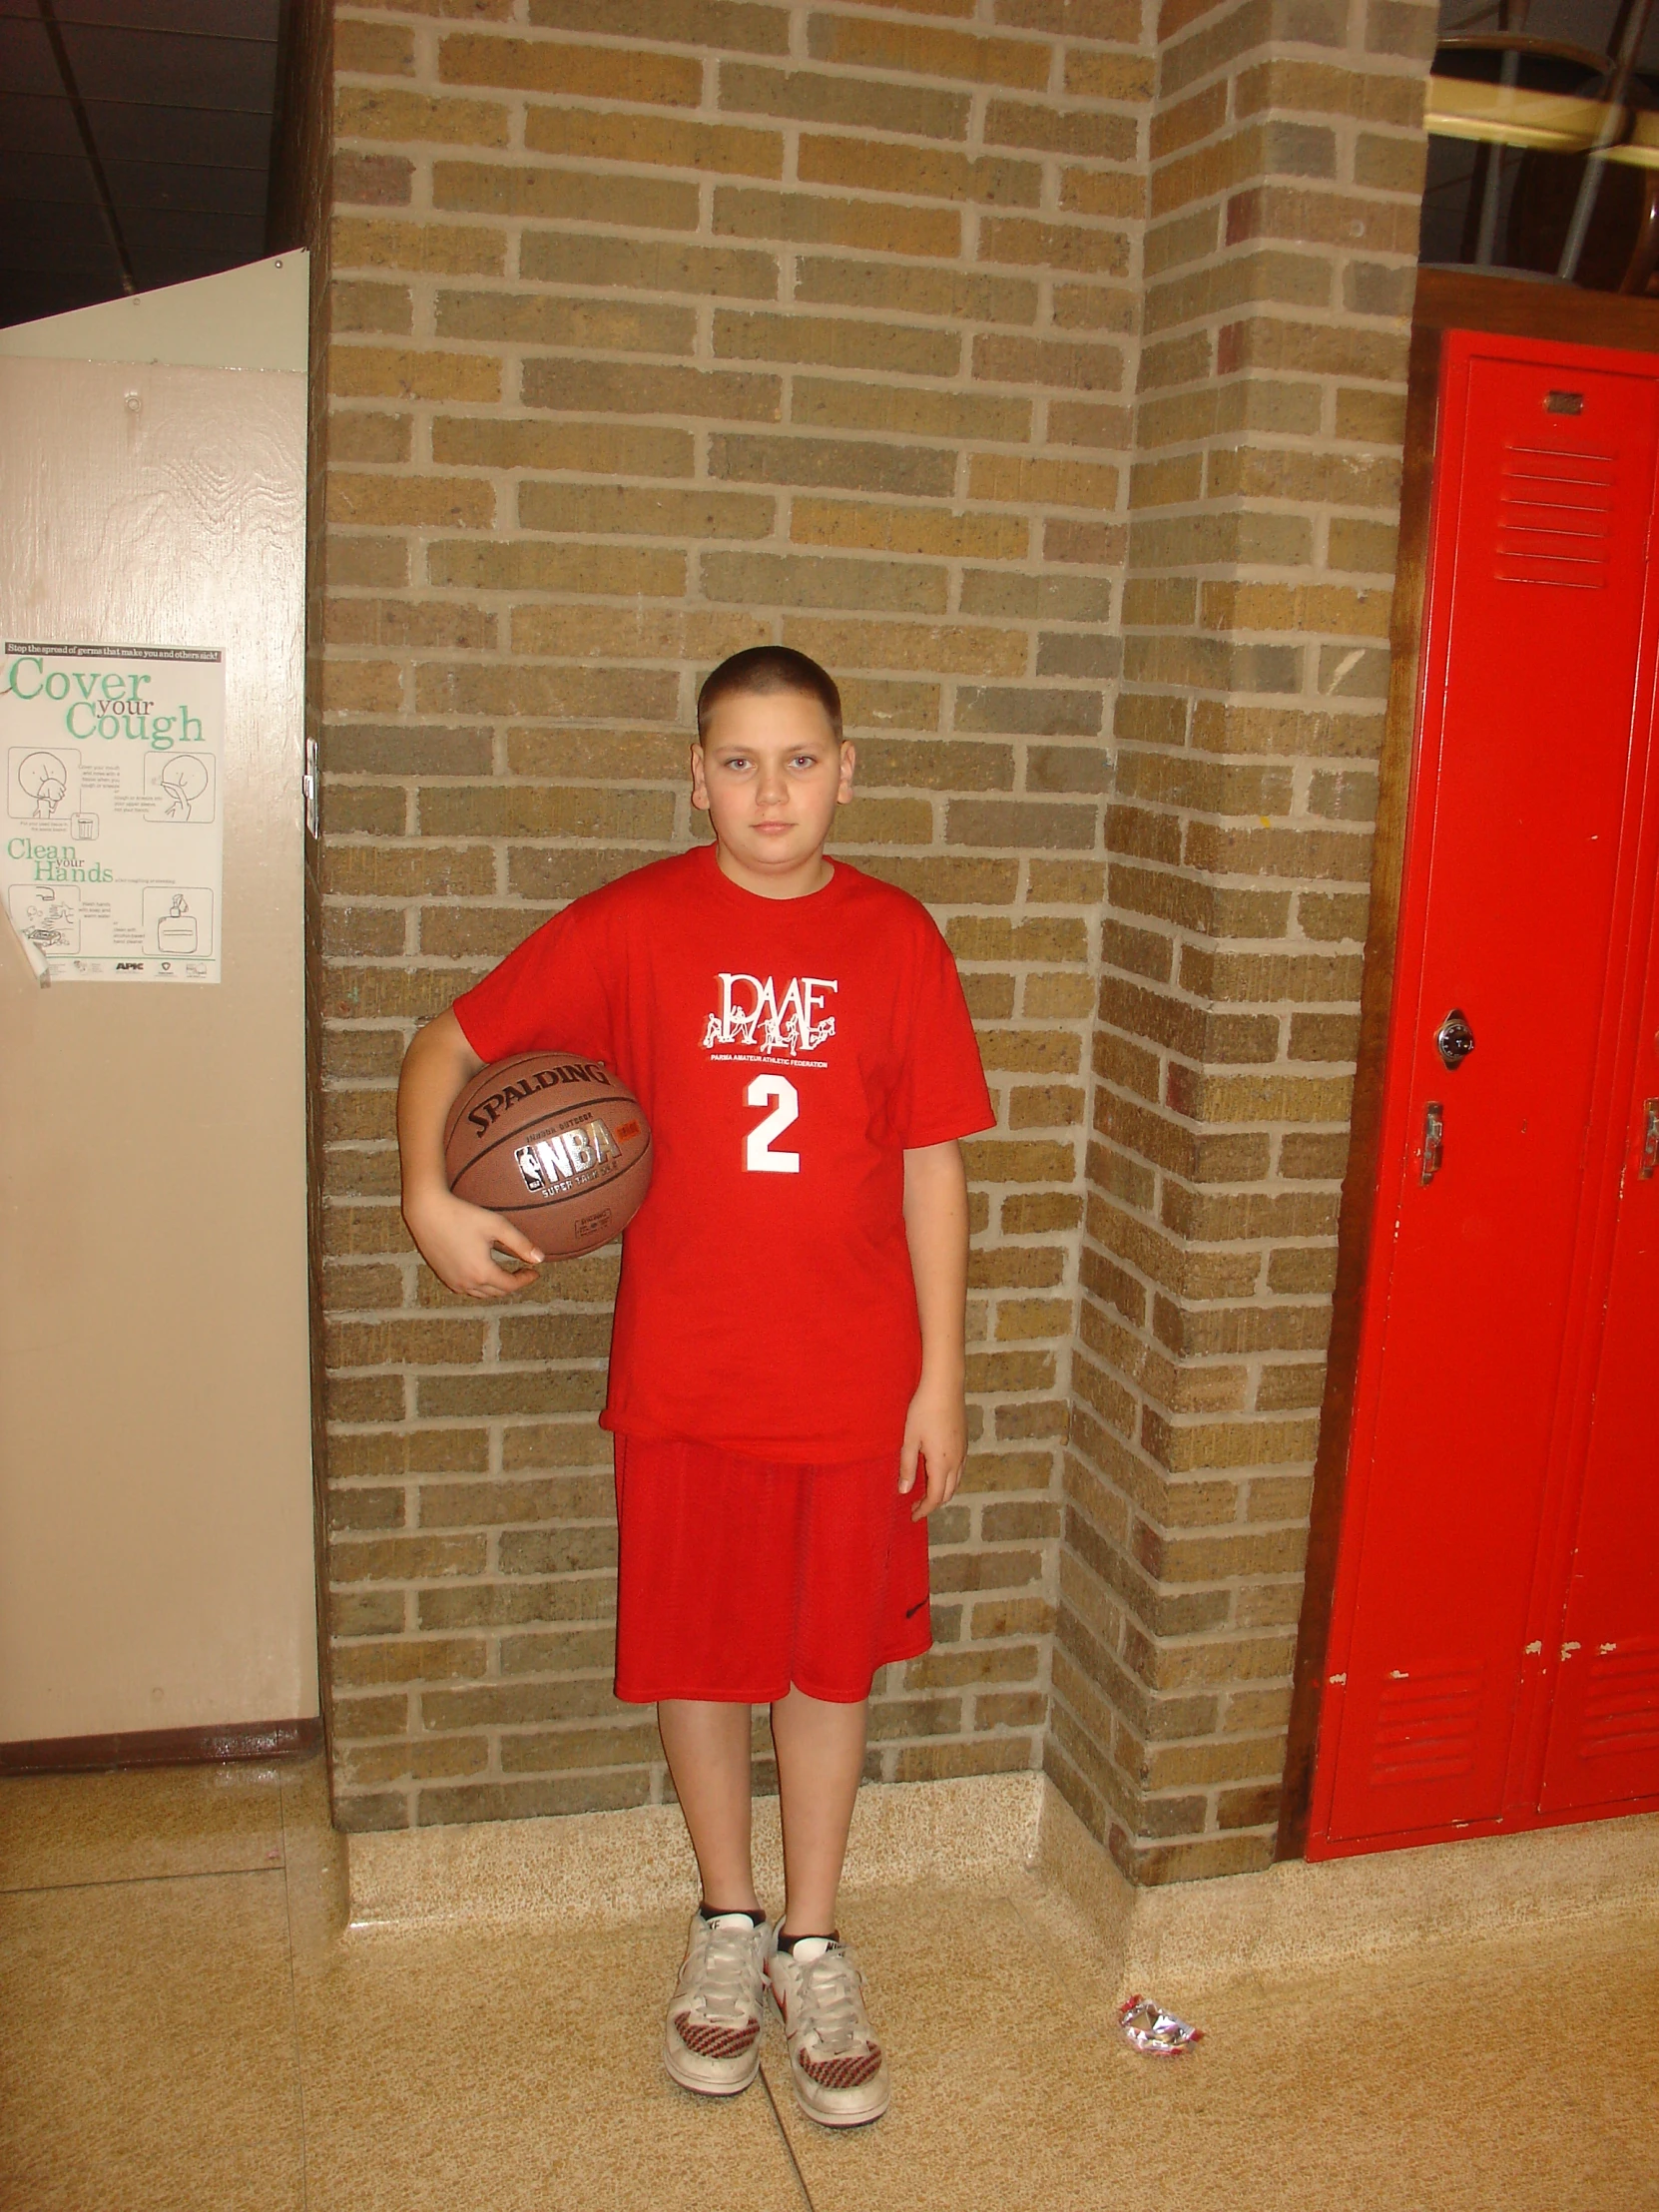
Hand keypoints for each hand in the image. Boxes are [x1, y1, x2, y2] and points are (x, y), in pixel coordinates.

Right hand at [402, 1184, 541, 1299]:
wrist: (427, 1212)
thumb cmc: (462, 1215)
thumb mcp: (496, 1226)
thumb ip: (520, 1243)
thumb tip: (540, 1259)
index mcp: (482, 1272)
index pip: (510, 1285)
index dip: (525, 1280)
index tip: (535, 1272)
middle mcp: (466, 1282)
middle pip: (497, 1292)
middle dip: (513, 1283)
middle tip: (523, 1271)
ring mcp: (453, 1282)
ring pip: (481, 1293)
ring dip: (496, 1286)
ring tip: (505, 1272)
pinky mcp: (443, 1276)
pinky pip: (466, 1289)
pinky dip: (479, 1286)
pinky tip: (483, 1272)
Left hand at [898, 1372, 966, 1520]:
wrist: (945, 1386)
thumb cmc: (923, 1411)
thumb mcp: (909, 1440)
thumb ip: (907, 1467)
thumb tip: (904, 1491)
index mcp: (942, 1464)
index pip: (936, 1497)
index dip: (924, 1510)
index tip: (912, 1517)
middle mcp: (956, 1461)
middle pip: (948, 1493)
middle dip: (933, 1503)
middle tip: (915, 1506)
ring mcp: (963, 1452)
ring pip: (956, 1482)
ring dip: (942, 1492)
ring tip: (924, 1492)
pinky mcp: (964, 1442)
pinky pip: (959, 1469)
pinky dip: (948, 1479)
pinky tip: (936, 1472)